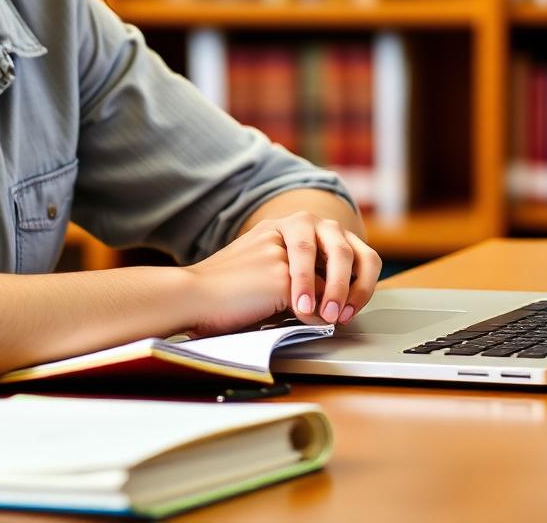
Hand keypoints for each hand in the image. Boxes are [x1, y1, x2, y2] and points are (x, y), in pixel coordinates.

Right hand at [182, 211, 381, 334]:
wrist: (190, 296)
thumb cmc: (222, 291)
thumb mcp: (264, 268)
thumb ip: (297, 272)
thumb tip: (333, 298)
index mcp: (285, 224)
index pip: (337, 240)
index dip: (352, 271)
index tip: (350, 298)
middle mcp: (289, 228)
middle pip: (343, 249)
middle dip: (356, 284)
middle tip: (348, 311)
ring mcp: (286, 250)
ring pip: (332, 276)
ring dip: (339, 301)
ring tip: (333, 318)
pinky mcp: (282, 274)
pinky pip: (316, 301)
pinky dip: (315, 317)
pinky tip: (304, 321)